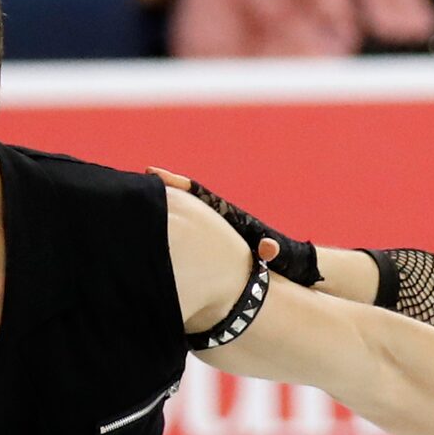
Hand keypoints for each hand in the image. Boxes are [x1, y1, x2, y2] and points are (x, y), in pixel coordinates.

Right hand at [146, 167, 319, 283]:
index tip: (158, 174)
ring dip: (168, 205)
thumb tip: (269, 248)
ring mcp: (220, 226)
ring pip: (189, 212)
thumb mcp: (278, 252)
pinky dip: (177, 223)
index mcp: (232, 215)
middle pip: (190, 198)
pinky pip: (193, 227)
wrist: (292, 260)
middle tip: (144, 174)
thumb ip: (272, 248)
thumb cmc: (285, 256)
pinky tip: (157, 225)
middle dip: (169, 187)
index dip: (181, 184)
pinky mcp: (219, 238)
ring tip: (141, 196)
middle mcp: (223, 215)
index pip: (202, 195)